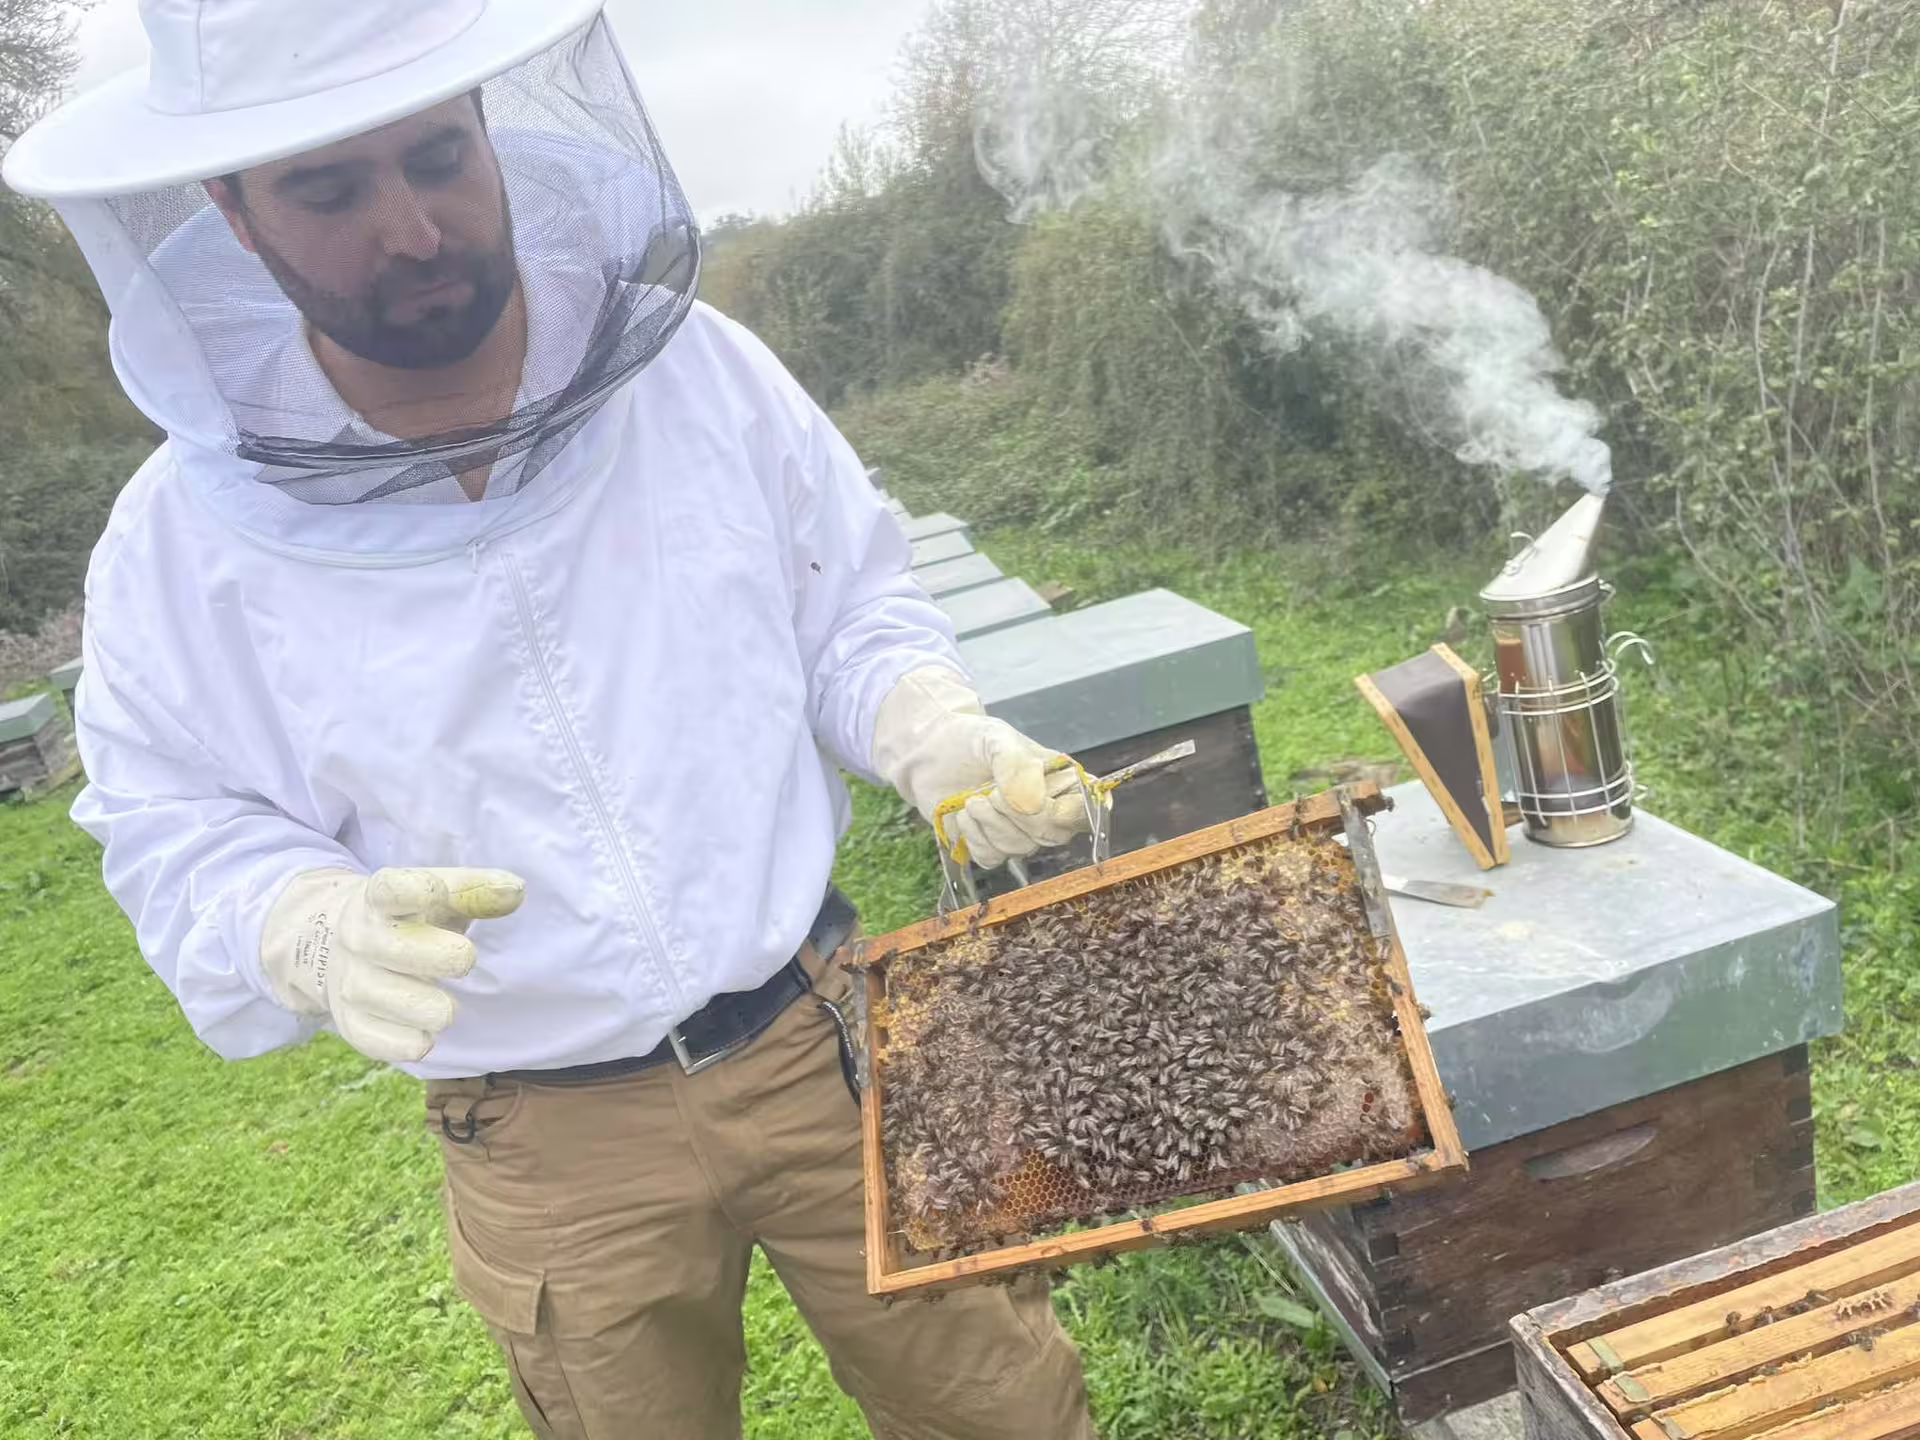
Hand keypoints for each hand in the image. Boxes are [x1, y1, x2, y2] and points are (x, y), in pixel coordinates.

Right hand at [260, 867, 525, 1063]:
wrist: (335, 948)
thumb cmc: (408, 918)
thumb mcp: (436, 897)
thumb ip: (474, 892)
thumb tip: (515, 891)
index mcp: (378, 898)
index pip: (390, 890)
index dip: (417, 891)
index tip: (441, 893)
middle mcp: (358, 939)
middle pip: (402, 950)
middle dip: (449, 957)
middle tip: (465, 959)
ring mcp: (350, 983)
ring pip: (403, 1003)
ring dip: (438, 1007)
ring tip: (444, 1003)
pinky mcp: (350, 1024)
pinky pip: (386, 1044)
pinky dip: (415, 1042)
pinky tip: (426, 1031)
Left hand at [871, 667, 1093, 868]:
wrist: (930, 751)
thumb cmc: (970, 740)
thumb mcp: (996, 738)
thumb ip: (1017, 764)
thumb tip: (1031, 804)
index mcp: (1061, 781)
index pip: (1084, 809)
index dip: (1067, 813)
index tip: (1040, 804)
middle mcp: (1047, 812)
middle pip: (1053, 834)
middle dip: (1018, 816)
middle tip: (991, 793)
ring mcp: (1019, 833)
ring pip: (1019, 848)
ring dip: (989, 823)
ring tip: (972, 799)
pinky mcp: (991, 847)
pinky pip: (991, 858)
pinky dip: (973, 837)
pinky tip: (965, 814)